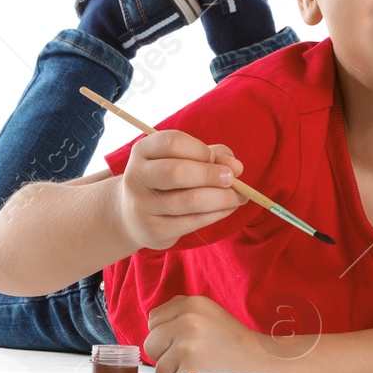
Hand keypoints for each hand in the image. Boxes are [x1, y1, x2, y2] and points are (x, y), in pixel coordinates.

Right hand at [116, 130, 245, 251]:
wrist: (133, 216)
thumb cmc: (166, 181)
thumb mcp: (182, 160)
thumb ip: (211, 156)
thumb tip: (236, 167)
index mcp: (143, 150)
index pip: (173, 143)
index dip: (201, 150)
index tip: (217, 159)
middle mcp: (137, 176)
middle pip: (177, 172)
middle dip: (211, 175)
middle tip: (232, 178)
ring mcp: (142, 205)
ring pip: (189, 200)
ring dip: (222, 198)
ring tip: (239, 196)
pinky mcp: (154, 230)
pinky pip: (193, 221)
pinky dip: (217, 213)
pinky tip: (227, 208)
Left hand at [143, 295, 274, 372]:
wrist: (264, 365)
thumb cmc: (235, 344)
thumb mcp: (210, 314)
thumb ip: (181, 313)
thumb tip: (153, 323)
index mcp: (193, 304)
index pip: (154, 319)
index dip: (165, 334)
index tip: (183, 341)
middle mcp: (188, 320)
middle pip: (151, 342)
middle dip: (165, 354)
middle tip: (191, 358)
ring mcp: (187, 345)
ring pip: (158, 366)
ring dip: (174, 372)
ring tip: (199, 369)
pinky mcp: (188, 369)